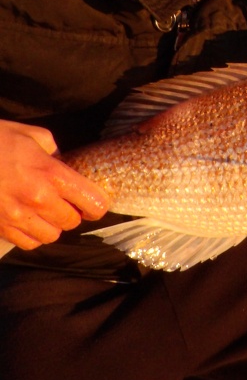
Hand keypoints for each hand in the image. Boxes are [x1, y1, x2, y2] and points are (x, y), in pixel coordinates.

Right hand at [0, 120, 109, 250]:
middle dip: (74, 214)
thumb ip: (56, 152)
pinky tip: (29, 220)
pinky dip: (32, 235)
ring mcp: (15, 216)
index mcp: (52, 173)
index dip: (99, 203)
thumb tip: (65, 163)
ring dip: (53, 226)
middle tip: (69, 203)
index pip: (91, 201)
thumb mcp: (35, 136)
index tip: (96, 201)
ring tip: (47, 212)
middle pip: (72, 222)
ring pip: (50, 236)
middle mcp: (37, 199)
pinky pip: (26, 243)